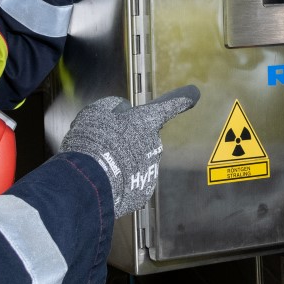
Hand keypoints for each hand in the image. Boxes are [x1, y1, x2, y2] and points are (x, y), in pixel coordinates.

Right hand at [60, 84, 199, 215]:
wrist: (89, 182)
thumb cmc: (93, 141)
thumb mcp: (96, 112)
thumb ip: (113, 107)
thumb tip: (122, 109)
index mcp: (146, 121)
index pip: (170, 106)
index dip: (181, 98)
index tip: (193, 93)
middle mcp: (155, 144)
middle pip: (145, 137)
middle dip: (130, 139)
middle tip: (107, 143)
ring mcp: (151, 168)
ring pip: (138, 159)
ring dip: (124, 160)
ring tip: (101, 163)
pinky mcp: (143, 190)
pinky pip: (134, 180)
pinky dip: (123, 179)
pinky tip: (106, 178)